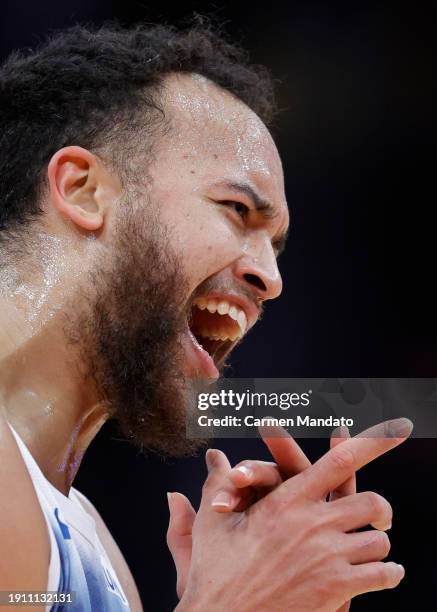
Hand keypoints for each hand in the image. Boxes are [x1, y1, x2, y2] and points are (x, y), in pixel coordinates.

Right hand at [173, 419, 410, 610]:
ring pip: (378, 541)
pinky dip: (388, 574)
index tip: (399, 427)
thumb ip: (218, 483)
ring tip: (373, 547)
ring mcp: (327, 557)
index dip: (373, 442)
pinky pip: (380, 575)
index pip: (339, 463)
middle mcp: (313, 524)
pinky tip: (384, 575)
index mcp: (288, 501)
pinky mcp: (335, 590)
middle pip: (372, 503)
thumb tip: (214, 455)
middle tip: (379, 516)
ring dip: (378, 544)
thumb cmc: (216, 571)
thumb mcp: (214, 522)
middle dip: (380, 510)